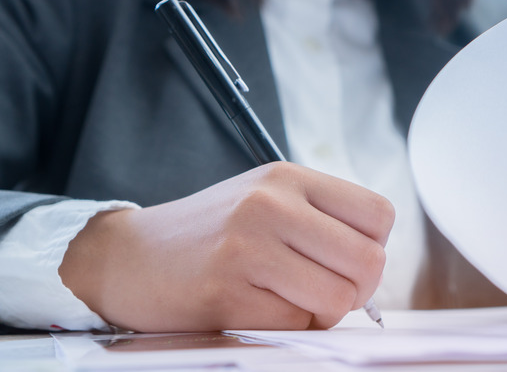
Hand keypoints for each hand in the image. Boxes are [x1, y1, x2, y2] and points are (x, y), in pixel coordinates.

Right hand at [59, 162, 393, 330]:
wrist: (126, 257)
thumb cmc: (207, 234)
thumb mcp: (265, 201)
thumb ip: (320, 221)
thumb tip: (375, 265)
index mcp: (288, 178)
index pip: (380, 213)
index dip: (374, 247)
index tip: (345, 262)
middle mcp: (271, 204)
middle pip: (369, 260)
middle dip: (357, 291)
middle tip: (323, 292)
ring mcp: (248, 245)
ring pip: (339, 299)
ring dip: (322, 313)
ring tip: (287, 301)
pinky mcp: (226, 290)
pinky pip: (295, 324)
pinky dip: (286, 327)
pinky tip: (255, 309)